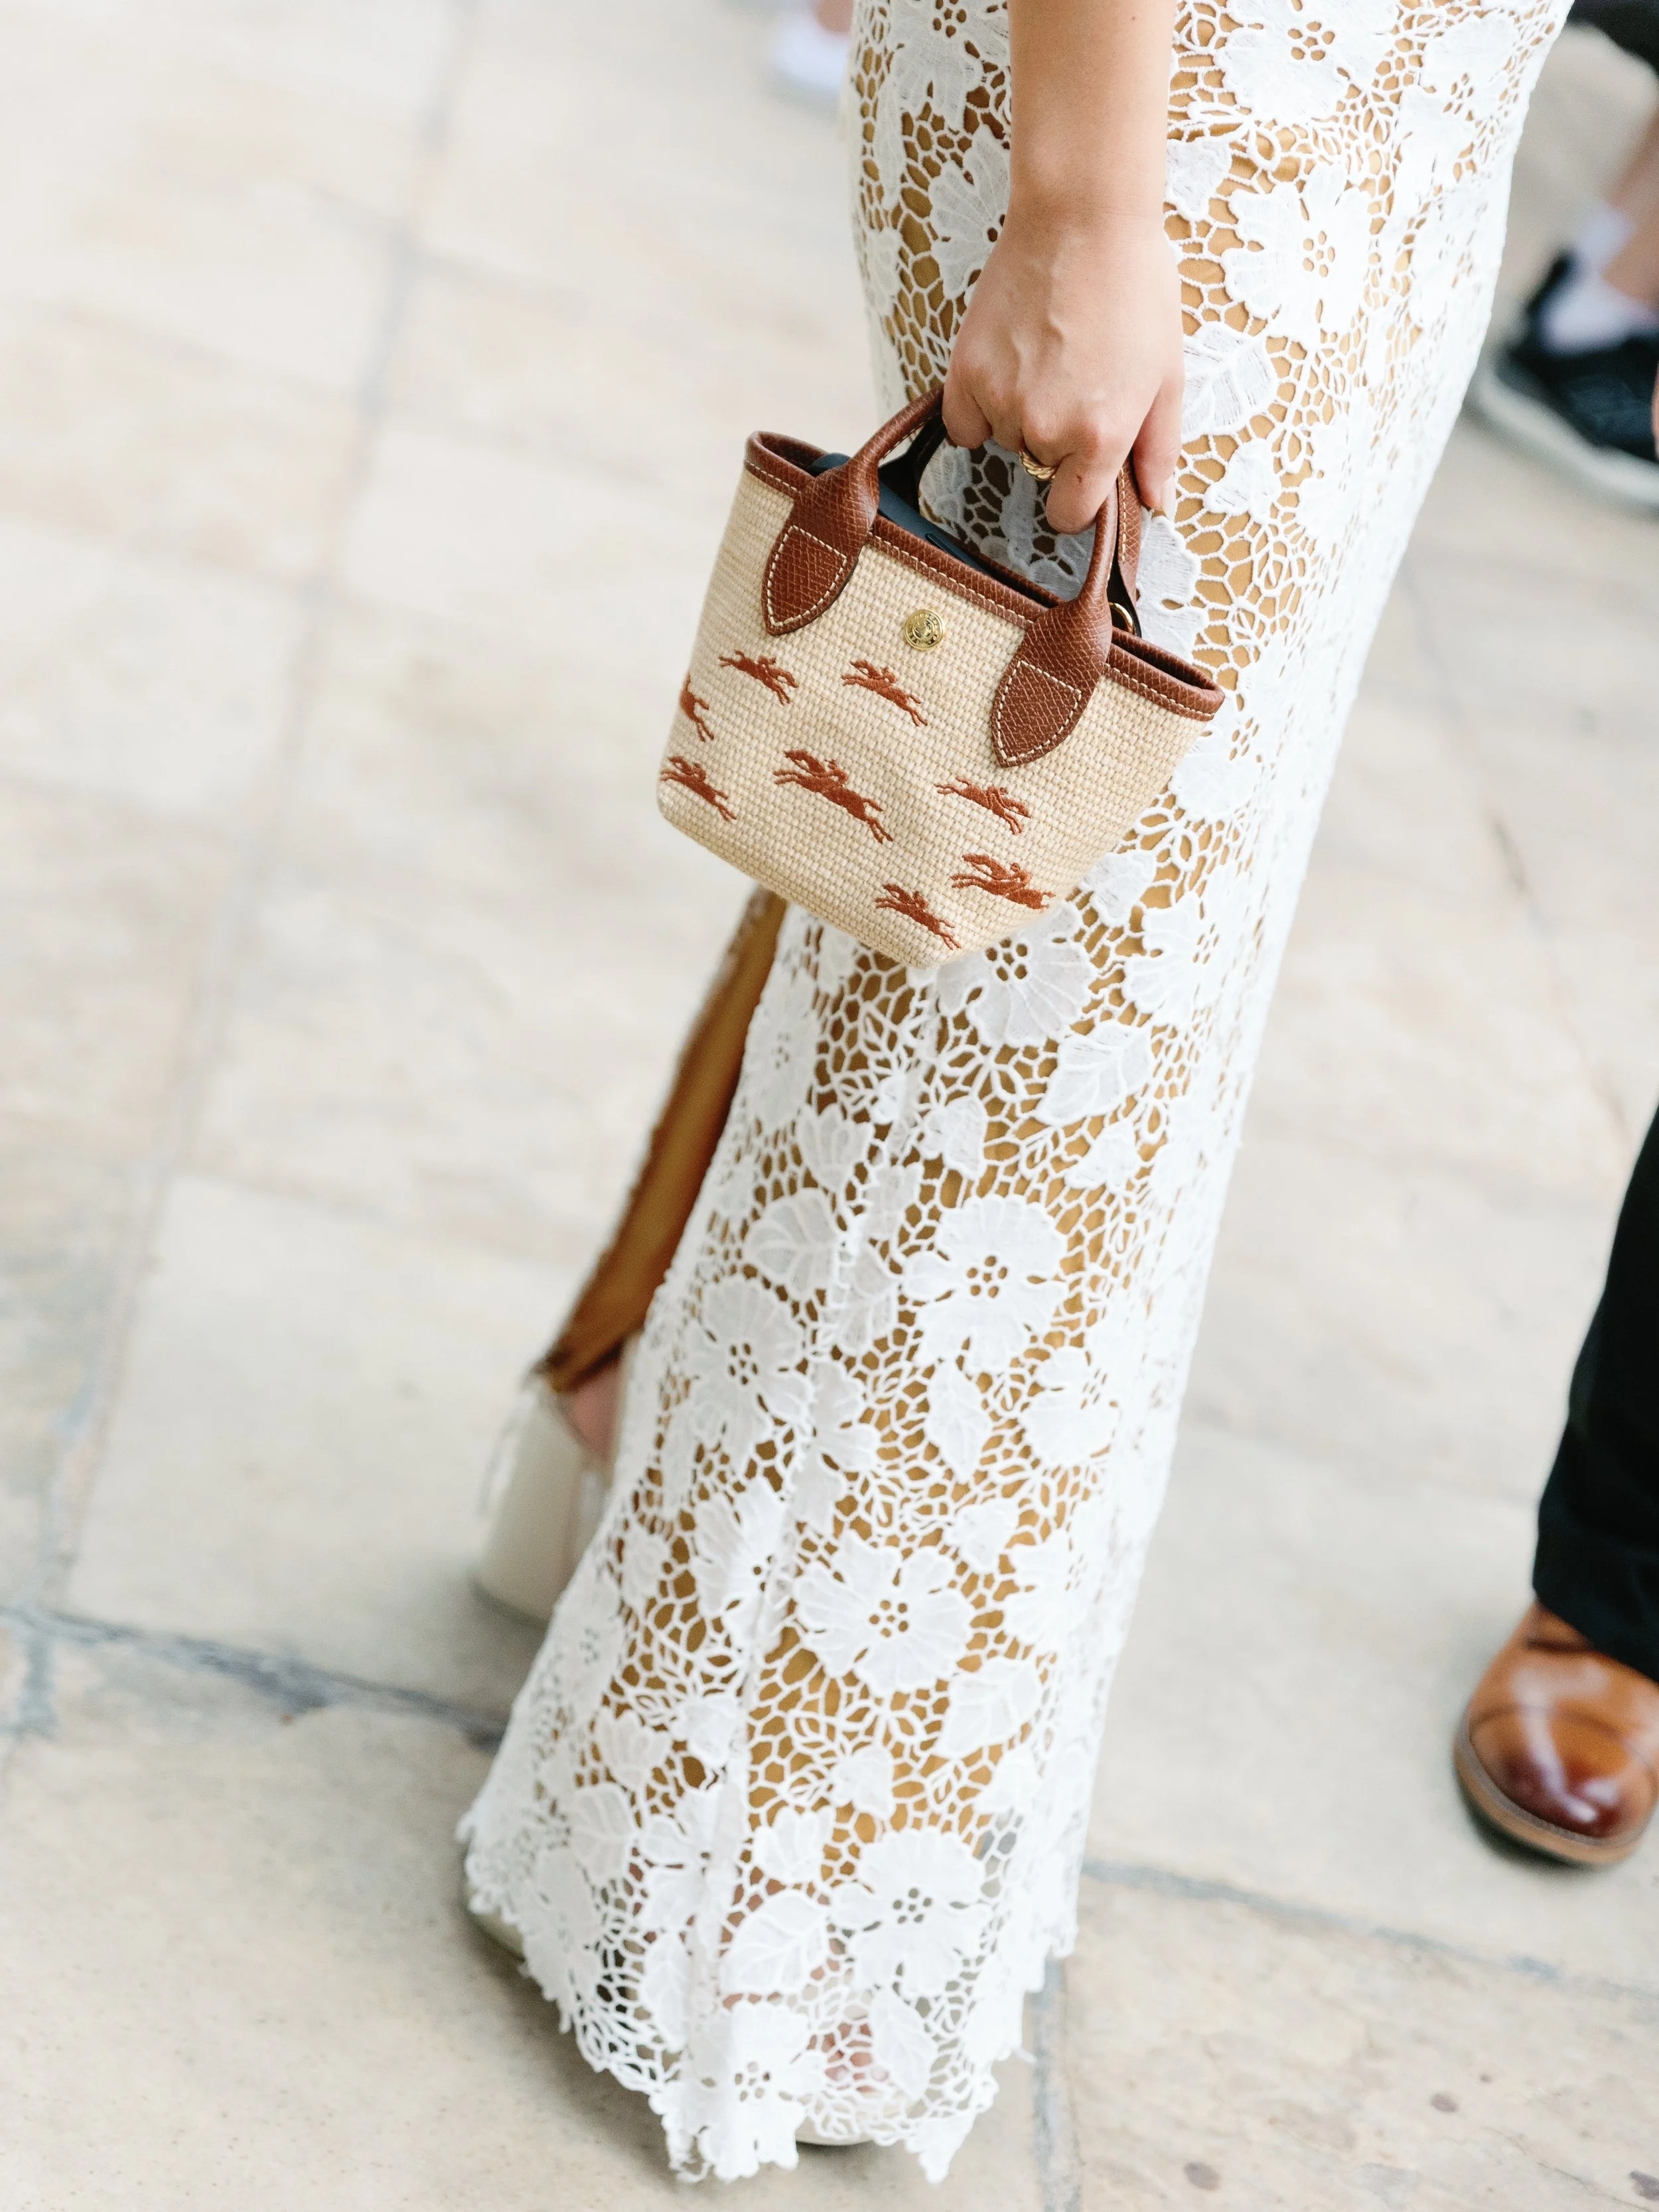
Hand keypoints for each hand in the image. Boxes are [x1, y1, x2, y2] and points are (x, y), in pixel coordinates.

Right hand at [942, 207, 1183, 534]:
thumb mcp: (1167, 374)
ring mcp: (1001, 401)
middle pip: (1039, 468)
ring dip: (1020, 413)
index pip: (1070, 515)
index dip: (1078, 498)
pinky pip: (963, 423)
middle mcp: (1046, 430)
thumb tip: (1155, 506)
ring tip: (1046, 355)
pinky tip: (1005, 368)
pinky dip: (979, 407)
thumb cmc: (1135, 288)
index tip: (1083, 470)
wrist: (1083, 217)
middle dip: (1057, 439)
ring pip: (1004, 438)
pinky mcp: (965, 371)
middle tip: (1076, 376)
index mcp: (1100, 438)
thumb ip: (1158, 450)